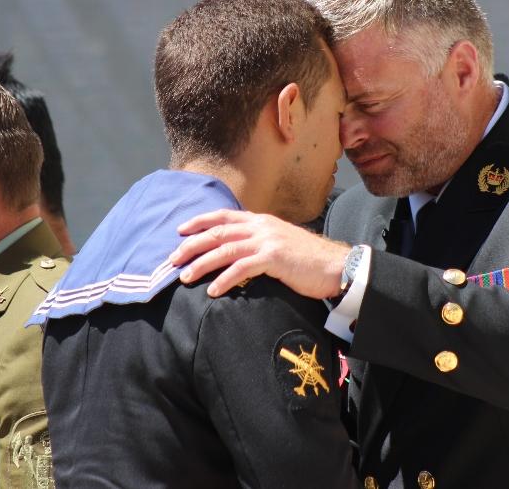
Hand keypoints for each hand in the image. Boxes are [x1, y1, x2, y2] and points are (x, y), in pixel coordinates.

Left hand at [171, 209, 349, 298]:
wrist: (336, 265)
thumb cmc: (308, 260)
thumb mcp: (280, 243)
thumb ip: (259, 242)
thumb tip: (238, 253)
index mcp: (261, 221)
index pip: (224, 216)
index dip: (200, 221)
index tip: (180, 230)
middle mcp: (261, 226)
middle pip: (218, 232)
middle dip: (192, 244)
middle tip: (172, 259)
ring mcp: (268, 240)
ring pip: (225, 249)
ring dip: (202, 263)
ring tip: (186, 277)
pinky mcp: (275, 258)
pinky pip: (242, 268)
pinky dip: (224, 279)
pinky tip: (213, 291)